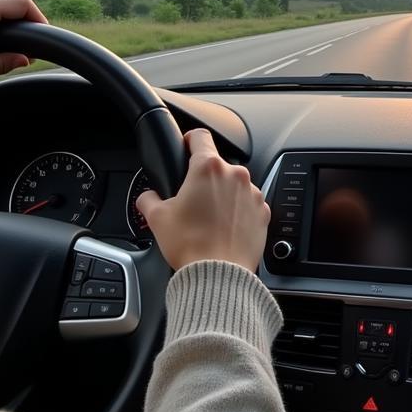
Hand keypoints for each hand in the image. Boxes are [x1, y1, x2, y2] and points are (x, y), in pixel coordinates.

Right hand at [137, 129, 270, 272]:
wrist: (219, 276)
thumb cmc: (191, 245)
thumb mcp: (157, 218)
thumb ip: (148, 199)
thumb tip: (147, 198)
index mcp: (208, 168)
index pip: (200, 136)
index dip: (189, 140)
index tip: (186, 148)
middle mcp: (235, 175)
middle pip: (217, 165)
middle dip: (204, 179)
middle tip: (191, 200)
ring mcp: (253, 193)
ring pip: (234, 185)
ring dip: (223, 195)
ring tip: (208, 219)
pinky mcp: (263, 212)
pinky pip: (248, 204)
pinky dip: (238, 211)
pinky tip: (224, 228)